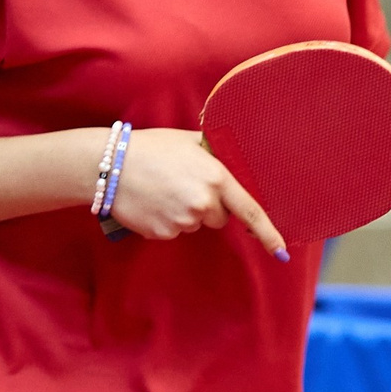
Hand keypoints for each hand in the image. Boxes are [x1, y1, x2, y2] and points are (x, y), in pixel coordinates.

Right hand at [107, 128, 287, 257]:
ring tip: (162, 190)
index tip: (281, 251)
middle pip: (219, 217)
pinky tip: (152, 202)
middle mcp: (203, 202)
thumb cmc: (150, 147)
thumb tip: (232, 157)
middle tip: (182, 184)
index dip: (268, 233)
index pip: (250, 210)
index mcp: (216, 177)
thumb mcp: (189, 140)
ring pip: (195, 224)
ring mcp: (182, 220)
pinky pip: (174, 231)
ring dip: (184, 212)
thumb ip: (215, 152)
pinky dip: (165, 220)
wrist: (109, 165)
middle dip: (207, 206)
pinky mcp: (163, 233)